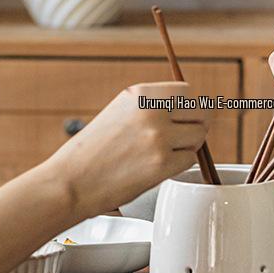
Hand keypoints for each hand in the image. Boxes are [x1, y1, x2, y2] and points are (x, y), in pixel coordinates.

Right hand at [45, 81, 209, 219]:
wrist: (70, 181)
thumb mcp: (121, 111)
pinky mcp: (161, 164)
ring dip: (188, 146)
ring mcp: (158, 137)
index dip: (194, 105)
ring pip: (198, 137)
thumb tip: (190, 107)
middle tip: (185, 136)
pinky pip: (189, 160)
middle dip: (198, 125)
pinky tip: (158, 167)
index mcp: (141, 94)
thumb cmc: (94, 150)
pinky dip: (179, 165)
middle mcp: (152, 111)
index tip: (192, 115)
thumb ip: (153, 105)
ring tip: (164, 153)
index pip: (189, 91)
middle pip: (202, 113)